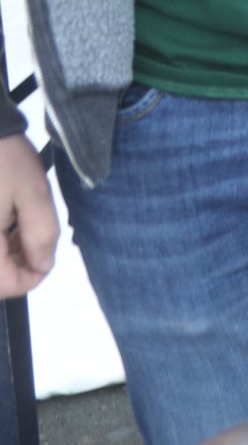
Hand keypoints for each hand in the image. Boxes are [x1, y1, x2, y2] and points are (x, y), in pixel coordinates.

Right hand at [0, 138, 55, 298]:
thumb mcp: (34, 194)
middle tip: (33, 232)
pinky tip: (5, 217)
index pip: (8, 286)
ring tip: (20, 221)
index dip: (34, 275)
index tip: (46, 252)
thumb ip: (42, 234)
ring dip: (8, 252)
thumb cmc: (3, 158)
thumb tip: (43, 265)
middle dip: (20, 262)